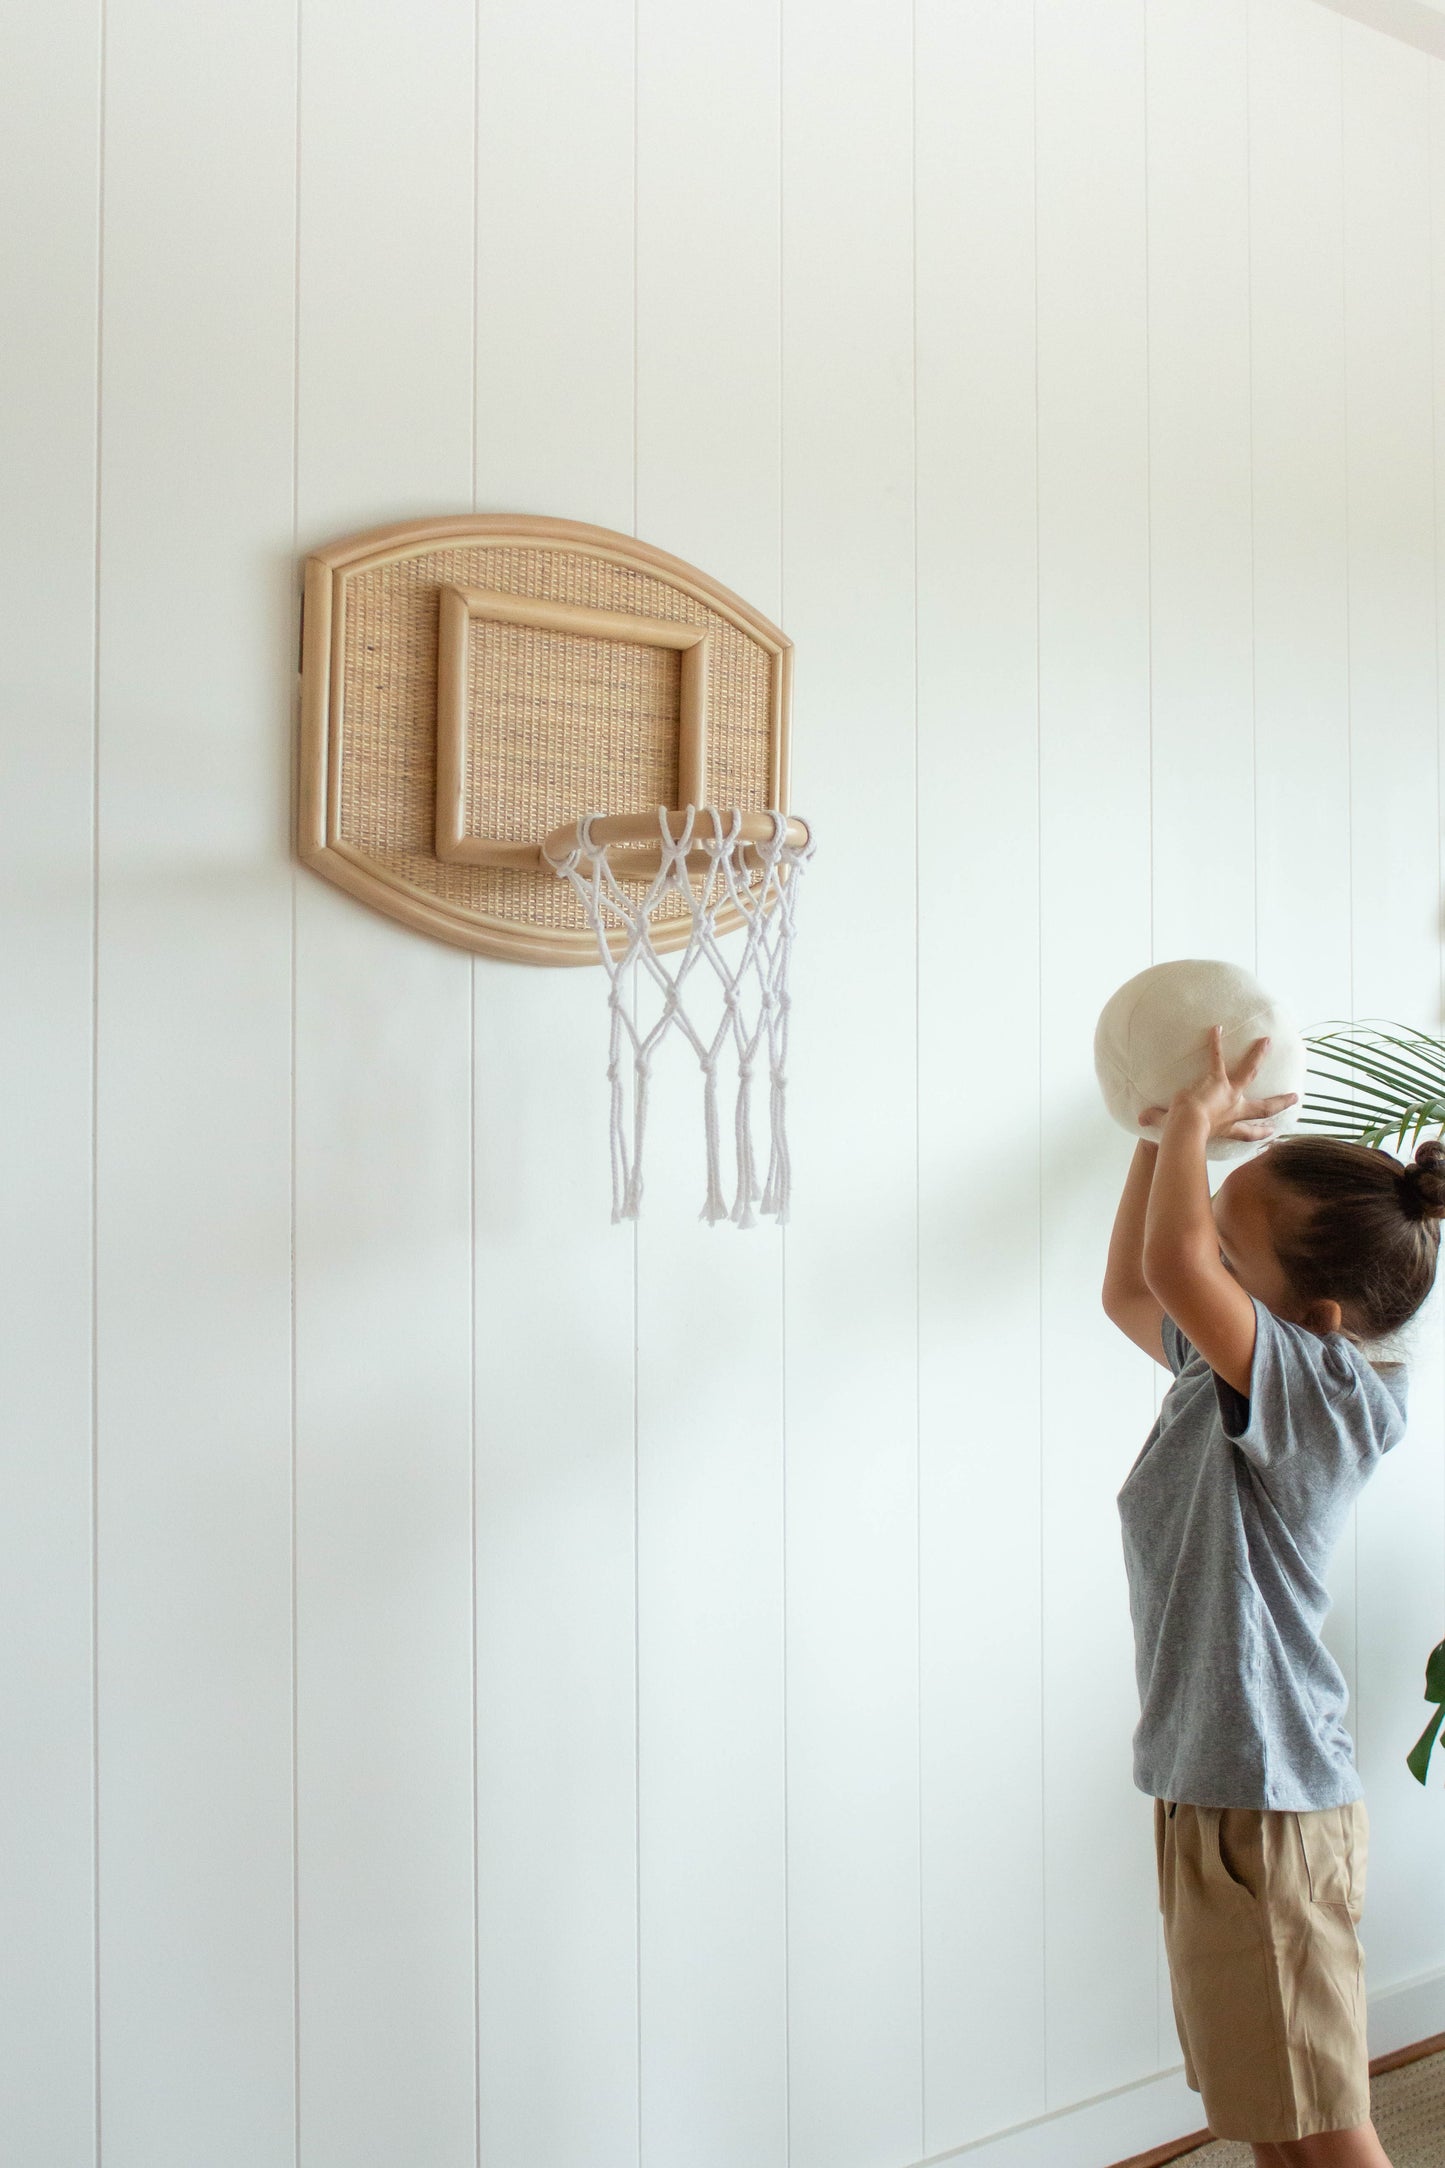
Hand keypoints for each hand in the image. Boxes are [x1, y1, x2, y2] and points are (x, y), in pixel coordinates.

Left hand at [1138, 1024, 1298, 1142]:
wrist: (1187, 1128)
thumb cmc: (1182, 1135)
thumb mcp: (1174, 1131)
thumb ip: (1159, 1121)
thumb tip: (1140, 1119)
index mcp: (1229, 1126)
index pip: (1247, 1132)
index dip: (1260, 1133)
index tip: (1273, 1132)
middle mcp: (1234, 1110)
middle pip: (1262, 1107)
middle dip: (1280, 1102)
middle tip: (1296, 1097)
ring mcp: (1229, 1093)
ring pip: (1249, 1072)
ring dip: (1257, 1056)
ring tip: (1266, 1041)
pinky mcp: (1218, 1079)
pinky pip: (1217, 1057)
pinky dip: (1215, 1042)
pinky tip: (1215, 1027)